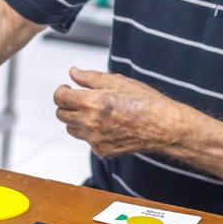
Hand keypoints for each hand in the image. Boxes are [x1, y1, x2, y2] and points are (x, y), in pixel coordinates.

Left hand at [53, 67, 187, 157]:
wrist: (163, 126)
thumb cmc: (144, 101)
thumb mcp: (117, 81)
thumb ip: (90, 77)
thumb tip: (73, 73)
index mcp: (90, 102)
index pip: (59, 98)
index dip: (61, 91)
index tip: (67, 88)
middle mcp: (89, 123)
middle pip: (61, 114)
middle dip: (67, 105)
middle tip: (80, 98)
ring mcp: (94, 139)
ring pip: (71, 129)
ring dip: (76, 119)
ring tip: (94, 111)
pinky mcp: (102, 150)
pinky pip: (87, 140)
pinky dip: (91, 132)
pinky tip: (107, 124)